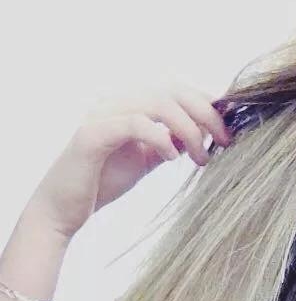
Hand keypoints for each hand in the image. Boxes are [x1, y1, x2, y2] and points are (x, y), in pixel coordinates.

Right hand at [29, 82, 232, 238]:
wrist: (63, 210)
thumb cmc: (102, 183)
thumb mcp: (145, 160)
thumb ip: (169, 143)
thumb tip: (200, 135)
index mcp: (130, 105)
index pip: (176, 91)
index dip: (206, 105)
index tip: (228, 129)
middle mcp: (116, 102)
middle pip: (173, 90)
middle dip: (206, 114)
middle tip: (226, 141)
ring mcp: (103, 114)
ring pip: (158, 102)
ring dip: (189, 128)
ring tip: (201, 157)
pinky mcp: (92, 134)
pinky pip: (135, 123)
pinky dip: (160, 137)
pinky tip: (172, 158)